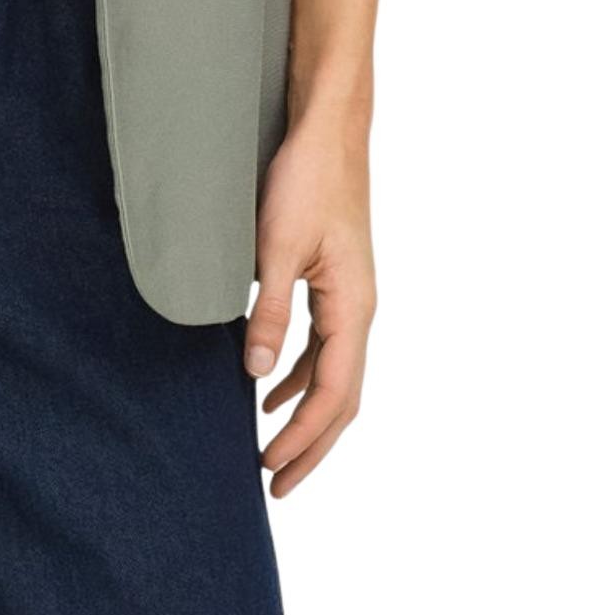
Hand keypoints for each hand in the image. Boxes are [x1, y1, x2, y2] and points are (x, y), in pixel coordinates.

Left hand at [243, 113, 376, 495]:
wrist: (328, 130)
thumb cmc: (307, 179)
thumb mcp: (278, 246)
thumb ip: (270, 311)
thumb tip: (256, 373)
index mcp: (353, 308)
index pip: (333, 395)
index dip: (303, 438)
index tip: (271, 469)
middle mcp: (359, 310)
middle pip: (342, 398)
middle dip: (311, 444)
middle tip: (276, 484)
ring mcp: (350, 296)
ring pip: (335, 374)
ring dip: (305, 413)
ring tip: (272, 447)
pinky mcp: (336, 281)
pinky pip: (324, 345)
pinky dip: (301, 374)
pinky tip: (271, 383)